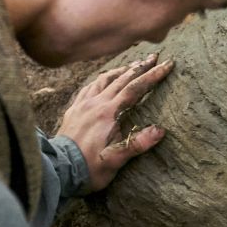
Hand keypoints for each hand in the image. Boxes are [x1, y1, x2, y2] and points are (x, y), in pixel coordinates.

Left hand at [57, 55, 173, 192]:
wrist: (58, 169)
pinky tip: (103, 80)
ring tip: (132, 64)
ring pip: (104, 80)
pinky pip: (88, 87)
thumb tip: (160, 130)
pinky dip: (100, 80)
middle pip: (122, 79)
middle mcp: (96, 103)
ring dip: (120, 70)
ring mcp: (83, 105)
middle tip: (154, 57)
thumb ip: (137, 144)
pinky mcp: (74, 110)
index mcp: (108, 113)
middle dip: (140, 67)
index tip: (167, 64)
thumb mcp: (115, 160)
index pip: (135, 89)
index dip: (153, 76)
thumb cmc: (89, 168)